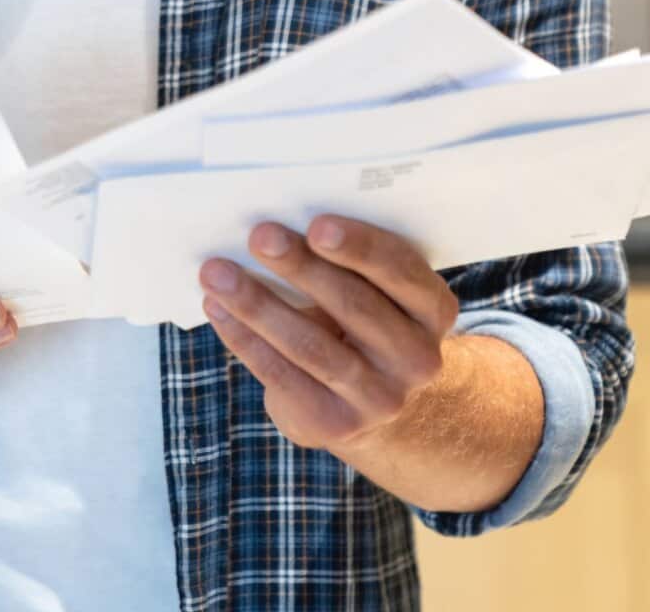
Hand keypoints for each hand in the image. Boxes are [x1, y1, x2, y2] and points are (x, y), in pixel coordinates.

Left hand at [198, 215, 457, 453]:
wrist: (379, 408)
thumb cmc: (365, 327)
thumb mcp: (379, 297)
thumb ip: (347, 268)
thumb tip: (277, 233)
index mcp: (433, 311)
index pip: (401, 273)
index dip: (361, 248)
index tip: (317, 225)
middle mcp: (416, 359)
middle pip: (354, 306)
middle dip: (301, 267)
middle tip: (260, 235)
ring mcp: (379, 399)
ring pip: (311, 345)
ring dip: (257, 304)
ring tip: (216, 273)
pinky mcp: (335, 424)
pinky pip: (281, 375)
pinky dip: (244, 338)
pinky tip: (218, 309)